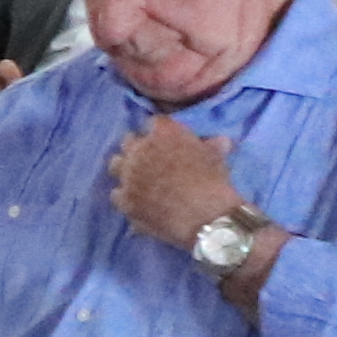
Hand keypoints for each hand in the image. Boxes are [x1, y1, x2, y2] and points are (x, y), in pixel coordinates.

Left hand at [108, 114, 248, 259]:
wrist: (203, 214)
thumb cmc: (213, 180)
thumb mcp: (217, 156)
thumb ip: (212, 145)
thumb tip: (220, 141)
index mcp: (162, 132)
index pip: (154, 122)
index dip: (160, 131)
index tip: (166, 139)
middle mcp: (138, 149)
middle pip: (128, 140)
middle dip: (137, 146)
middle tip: (150, 158)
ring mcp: (127, 174)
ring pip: (115, 165)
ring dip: (125, 168)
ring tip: (137, 177)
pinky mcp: (123, 199)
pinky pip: (116, 194)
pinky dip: (125, 196)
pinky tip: (136, 201)